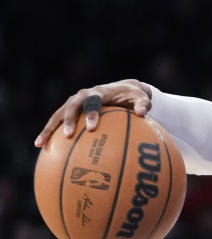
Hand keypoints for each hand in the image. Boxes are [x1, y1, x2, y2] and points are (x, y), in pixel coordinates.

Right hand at [34, 79, 151, 146]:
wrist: (121, 90)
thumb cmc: (132, 96)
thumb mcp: (140, 97)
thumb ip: (143, 103)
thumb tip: (143, 112)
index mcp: (99, 92)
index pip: (93, 101)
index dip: (91, 113)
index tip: (92, 128)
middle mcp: (83, 95)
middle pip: (71, 106)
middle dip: (69, 120)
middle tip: (68, 136)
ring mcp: (74, 103)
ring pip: (58, 115)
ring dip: (49, 128)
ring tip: (41, 144)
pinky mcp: (70, 112)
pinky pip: (57, 123)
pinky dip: (49, 134)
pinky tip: (42, 148)